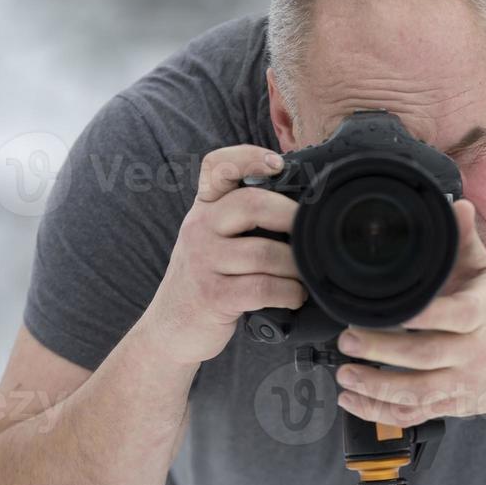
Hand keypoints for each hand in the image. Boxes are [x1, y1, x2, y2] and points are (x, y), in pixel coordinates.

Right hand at [135, 144, 305, 366]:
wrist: (170, 328)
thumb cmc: (204, 280)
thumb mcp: (211, 240)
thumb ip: (241, 219)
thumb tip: (300, 209)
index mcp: (204, 209)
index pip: (216, 167)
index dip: (247, 157)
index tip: (277, 163)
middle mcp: (200, 228)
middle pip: (252, 204)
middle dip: (292, 217)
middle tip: (315, 232)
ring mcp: (203, 261)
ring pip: (264, 252)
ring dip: (296, 265)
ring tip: (308, 274)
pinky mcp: (212, 295)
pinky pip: (261, 288)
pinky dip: (288, 292)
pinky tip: (295, 296)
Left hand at [332, 199, 485, 428]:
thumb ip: (466, 242)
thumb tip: (455, 205)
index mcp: (483, 315)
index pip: (456, 316)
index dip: (425, 315)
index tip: (393, 310)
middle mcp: (472, 354)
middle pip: (426, 358)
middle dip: (382, 351)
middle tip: (347, 337)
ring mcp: (460, 384)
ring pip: (417, 394)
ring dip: (375, 387)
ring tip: (344, 373)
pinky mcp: (449, 406)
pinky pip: (412, 415)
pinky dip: (379, 413)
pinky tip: (352, 399)